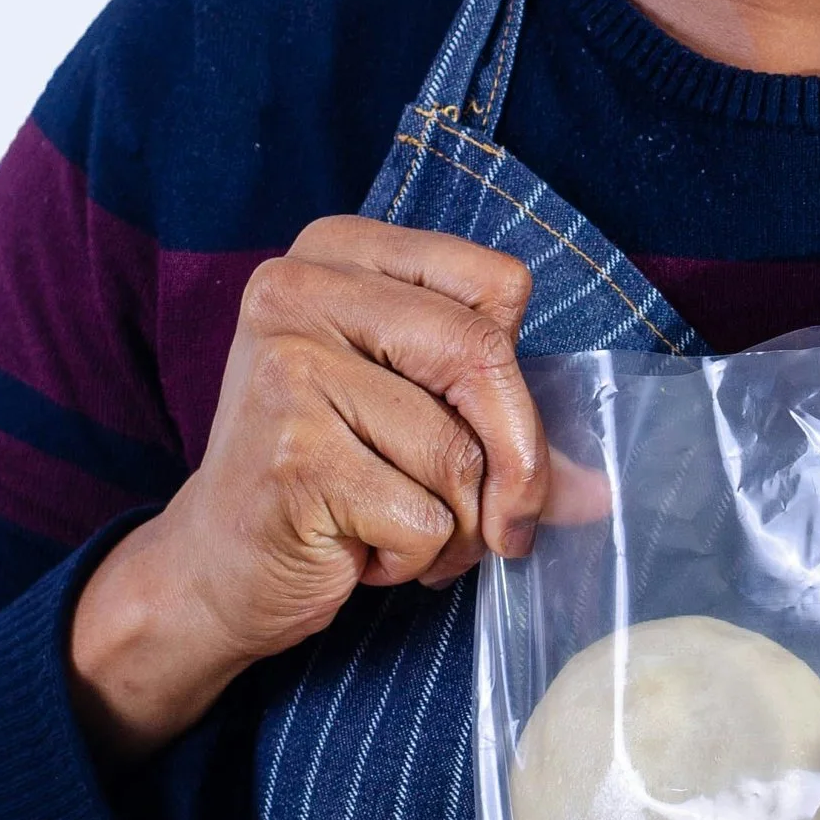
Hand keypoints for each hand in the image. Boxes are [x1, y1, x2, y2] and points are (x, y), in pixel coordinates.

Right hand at [69, 218, 566, 766]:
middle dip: (518, 463)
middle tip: (507, 525)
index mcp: (337, 252)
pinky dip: (415, 557)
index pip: (496, 285)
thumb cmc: (328, 478)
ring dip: (458, 526)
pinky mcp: (292, 455)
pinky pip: (423, 517)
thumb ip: (503, 424)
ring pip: (457, 453)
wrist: (216, 567)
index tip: (505, 442)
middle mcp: (299, 290)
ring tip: (397, 530)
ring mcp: (288, 370)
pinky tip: (359, 551)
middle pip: (484, 354)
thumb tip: (603, 485)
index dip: (519, 380)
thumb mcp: (412, 416)